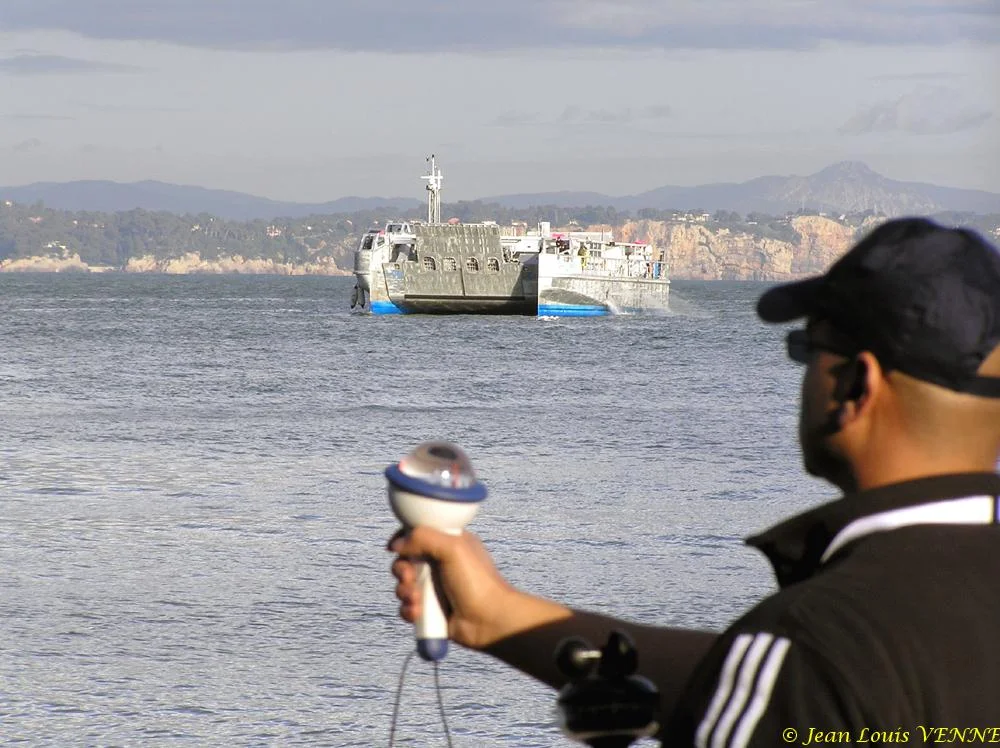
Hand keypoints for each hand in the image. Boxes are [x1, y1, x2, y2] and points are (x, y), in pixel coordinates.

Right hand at [389, 527, 517, 650]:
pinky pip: (407, 607)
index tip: (395, 548)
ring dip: (404, 592)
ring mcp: (434, 587)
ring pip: (403, 585)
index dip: (403, 540)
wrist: (488, 620)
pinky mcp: (430, 610)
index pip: (418, 534)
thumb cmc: (477, 581)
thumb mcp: (453, 548)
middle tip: (410, 577)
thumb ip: (423, 537)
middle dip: (401, 570)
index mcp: (448, 543)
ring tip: (417, 600)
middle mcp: (440, 563)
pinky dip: (408, 610)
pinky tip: (418, 613)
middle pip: (405, 560)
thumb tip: (396, 545)